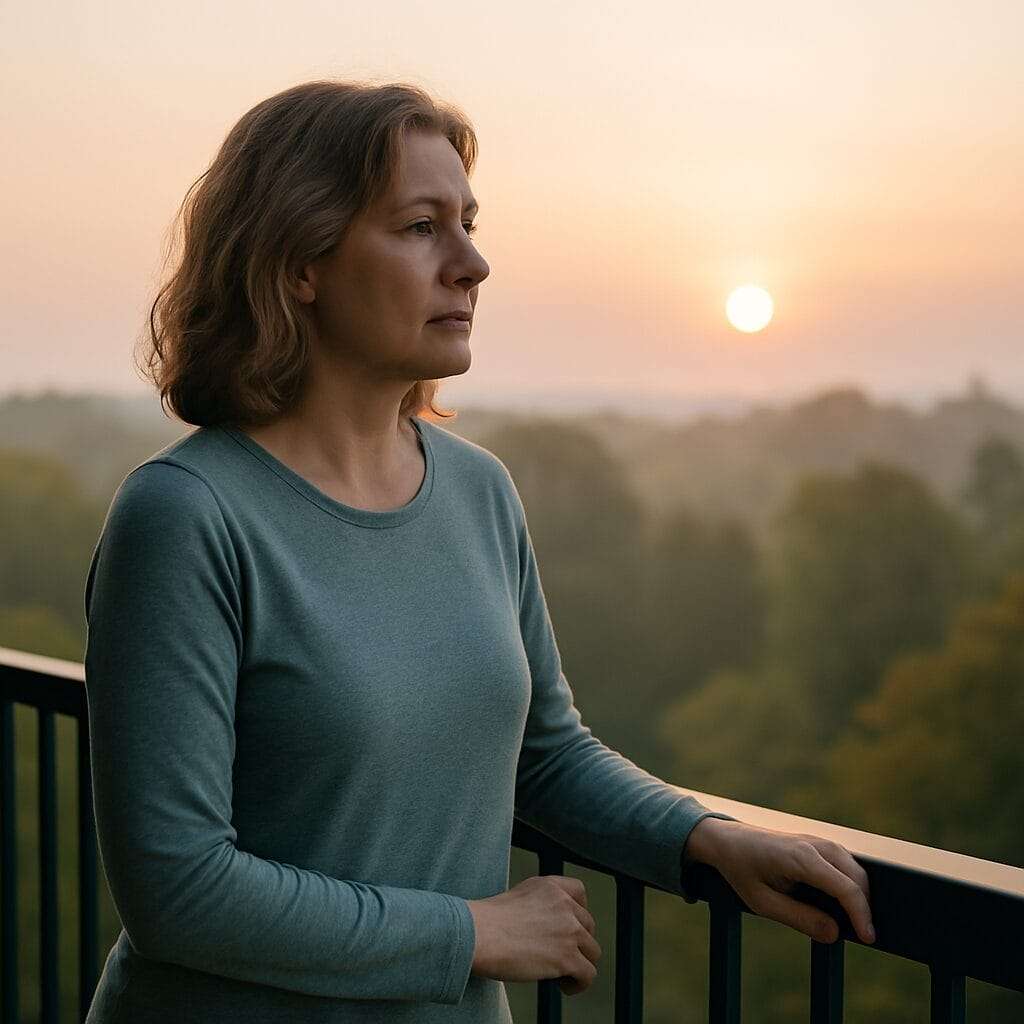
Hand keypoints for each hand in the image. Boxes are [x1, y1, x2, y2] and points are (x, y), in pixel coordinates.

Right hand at [466, 875, 601, 995]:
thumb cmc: (489, 922)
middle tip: (558, 955)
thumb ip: (540, 904)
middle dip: (576, 942)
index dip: (578, 912)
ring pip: (592, 951)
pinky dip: (579, 984)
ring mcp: (569, 930)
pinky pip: (589, 974)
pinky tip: (564, 986)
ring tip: (562, 974)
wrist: (479, 934)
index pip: (579, 892)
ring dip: (579, 963)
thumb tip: (548, 927)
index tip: (569, 927)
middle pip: (588, 925)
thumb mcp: (519, 896)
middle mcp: (564, 905)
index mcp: (551, 887)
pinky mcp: (567, 957)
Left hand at [689, 819, 875, 944]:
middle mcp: (814, 844)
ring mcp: (817, 840)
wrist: (726, 840)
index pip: (846, 888)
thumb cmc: (742, 871)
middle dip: (865, 907)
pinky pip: (844, 862)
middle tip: (862, 936)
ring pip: (854, 867)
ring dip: (860, 894)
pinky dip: (850, 882)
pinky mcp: (816, 843)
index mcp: (801, 858)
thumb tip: (835, 934)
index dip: (862, 915)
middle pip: (857, 877)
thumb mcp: (763, 903)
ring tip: (854, 922)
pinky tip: (843, 903)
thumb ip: (799, 919)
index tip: (868, 939)